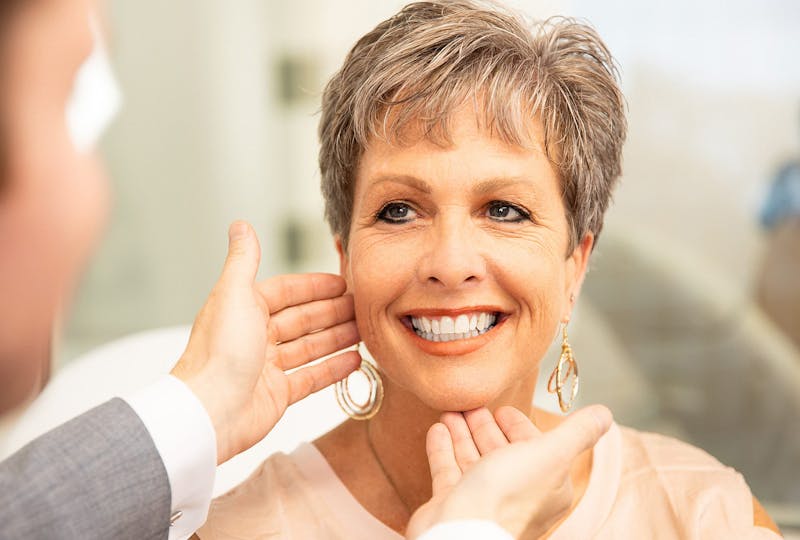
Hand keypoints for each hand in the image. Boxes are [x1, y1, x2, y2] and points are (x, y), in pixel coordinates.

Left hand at [171, 221, 360, 463]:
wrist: (210, 412)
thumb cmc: (219, 353)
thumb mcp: (234, 295)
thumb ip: (243, 259)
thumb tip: (240, 225)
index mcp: (244, 310)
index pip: (286, 292)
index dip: (314, 286)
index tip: (342, 282)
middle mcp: (256, 336)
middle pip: (302, 319)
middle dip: (332, 311)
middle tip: (362, 306)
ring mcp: (268, 367)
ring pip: (310, 347)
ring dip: (337, 337)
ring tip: (364, 330)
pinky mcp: (278, 394)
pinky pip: (312, 377)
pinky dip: (334, 368)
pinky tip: (355, 359)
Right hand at [407, 405, 612, 538]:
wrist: (460, 530)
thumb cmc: (507, 494)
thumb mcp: (550, 454)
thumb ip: (577, 433)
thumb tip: (604, 414)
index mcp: (546, 486)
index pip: (535, 449)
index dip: (520, 427)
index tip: (504, 409)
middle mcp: (516, 495)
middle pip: (502, 453)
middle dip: (487, 427)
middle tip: (472, 406)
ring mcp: (483, 501)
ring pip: (473, 460)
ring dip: (463, 433)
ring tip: (452, 412)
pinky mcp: (455, 503)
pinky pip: (449, 471)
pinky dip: (444, 449)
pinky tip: (438, 429)